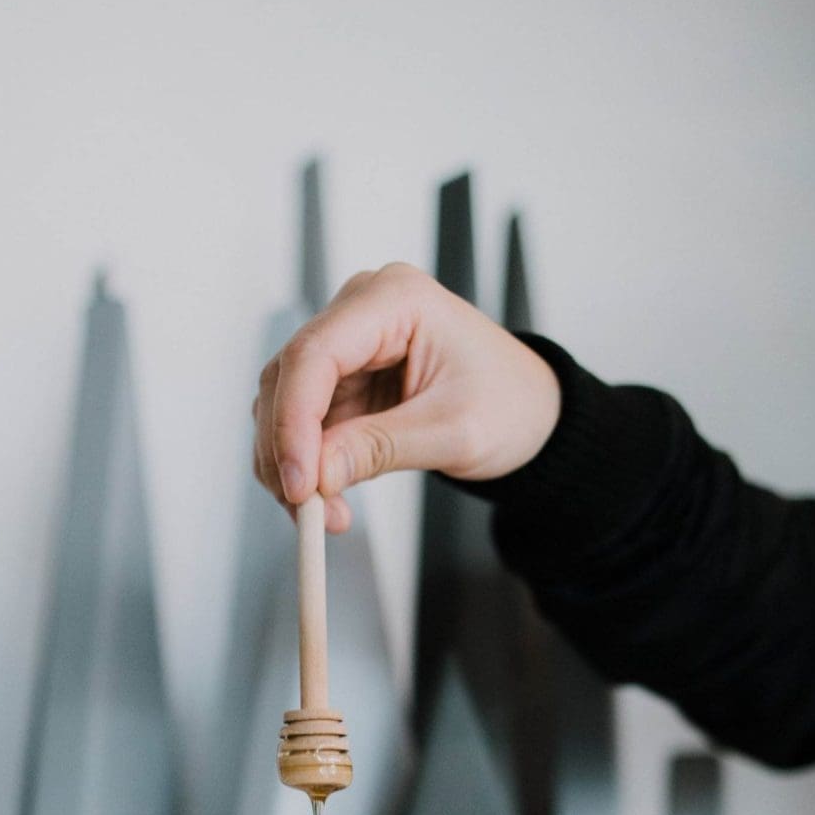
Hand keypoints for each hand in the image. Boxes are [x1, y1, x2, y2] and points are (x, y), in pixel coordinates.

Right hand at [252, 263, 561, 530]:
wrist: (530, 411)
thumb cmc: (509, 404)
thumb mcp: (453, 432)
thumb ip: (379, 448)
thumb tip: (315, 477)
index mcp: (395, 299)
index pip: (315, 354)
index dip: (293, 422)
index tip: (298, 484)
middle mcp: (360, 310)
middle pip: (288, 378)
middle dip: (286, 452)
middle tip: (306, 512)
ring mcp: (347, 343)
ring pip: (284, 404)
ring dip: (290, 465)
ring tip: (327, 515)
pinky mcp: (341, 378)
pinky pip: (300, 423)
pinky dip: (304, 465)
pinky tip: (328, 498)